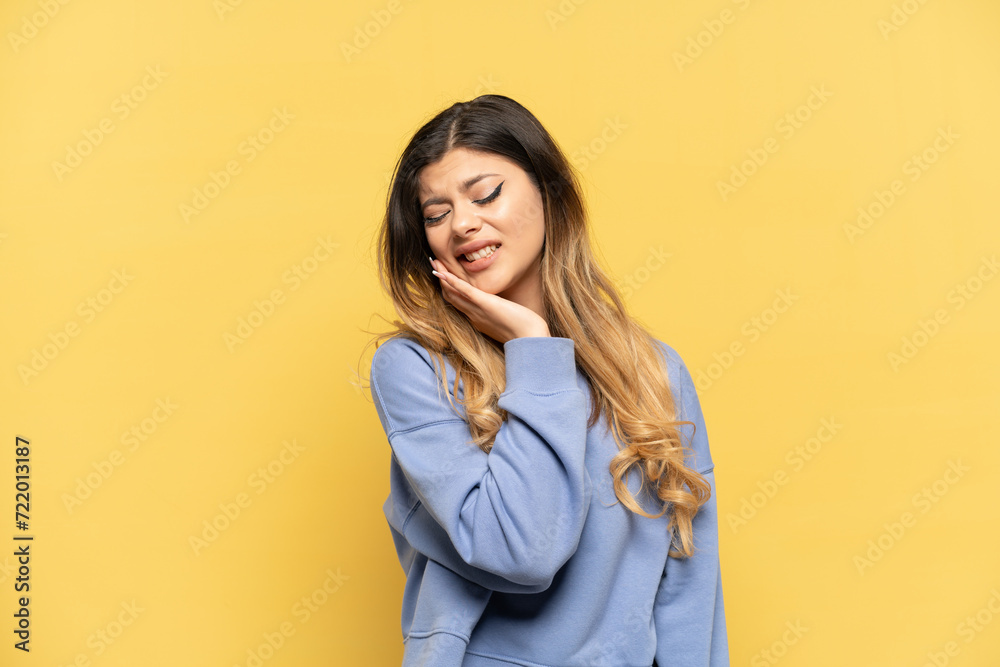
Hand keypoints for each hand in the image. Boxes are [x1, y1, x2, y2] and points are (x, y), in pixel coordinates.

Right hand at [430, 258, 549, 343]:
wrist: (529, 338)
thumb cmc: (522, 330)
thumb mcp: (505, 320)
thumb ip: (497, 313)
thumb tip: (498, 306)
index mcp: (477, 319)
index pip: (457, 302)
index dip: (447, 288)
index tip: (442, 275)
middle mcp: (473, 315)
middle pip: (450, 296)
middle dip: (441, 279)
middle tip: (433, 264)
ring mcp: (477, 310)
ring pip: (453, 293)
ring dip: (442, 276)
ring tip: (434, 262)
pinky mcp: (485, 304)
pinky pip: (465, 292)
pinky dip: (453, 282)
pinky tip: (443, 273)